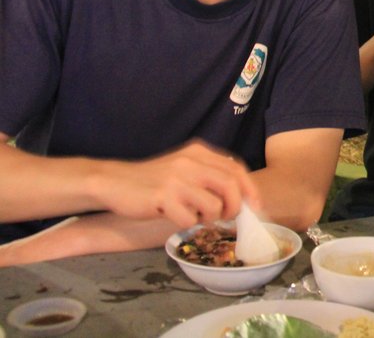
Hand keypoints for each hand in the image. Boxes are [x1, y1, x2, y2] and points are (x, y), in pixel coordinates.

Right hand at [93, 140, 259, 229]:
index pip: (236, 168)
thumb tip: (240, 195)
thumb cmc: (153, 180)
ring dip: (209, 218)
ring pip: (213, 205)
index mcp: (199, 152)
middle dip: (235, 207)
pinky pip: (189, 219)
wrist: (114, 181)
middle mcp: (191, 162)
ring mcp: (177, 179)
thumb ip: (208, 175)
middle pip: (231, 186)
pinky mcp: (163, 197)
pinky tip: (176, 218)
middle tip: (227, 218)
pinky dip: (187, 224)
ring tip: (196, 216)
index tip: (255, 207)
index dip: (249, 189)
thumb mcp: (183, 167)